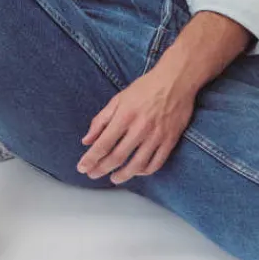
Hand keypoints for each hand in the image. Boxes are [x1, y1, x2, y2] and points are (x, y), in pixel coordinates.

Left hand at [76, 66, 195, 183]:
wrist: (176, 80)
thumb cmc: (146, 88)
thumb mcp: (118, 99)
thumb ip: (101, 120)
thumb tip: (86, 140)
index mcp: (125, 115)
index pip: (103, 144)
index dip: (91, 158)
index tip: (82, 167)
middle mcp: (140, 128)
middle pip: (117, 157)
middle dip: (102, 169)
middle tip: (93, 174)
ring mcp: (157, 136)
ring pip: (137, 165)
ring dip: (123, 175)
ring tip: (114, 179)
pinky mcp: (170, 140)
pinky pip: (156, 163)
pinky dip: (145, 171)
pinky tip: (137, 171)